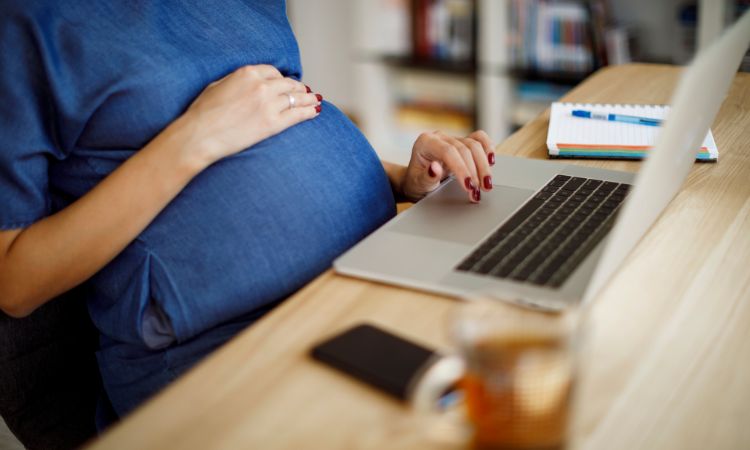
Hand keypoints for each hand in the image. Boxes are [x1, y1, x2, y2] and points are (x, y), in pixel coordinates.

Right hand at [176, 64, 321, 167]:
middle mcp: (261, 86)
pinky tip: (315, 111)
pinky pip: (297, 114)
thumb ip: (237, 81)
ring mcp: (269, 104)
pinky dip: (309, 112)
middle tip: (304, 91)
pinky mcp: (273, 123)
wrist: (200, 135)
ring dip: (308, 98)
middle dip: (297, 88)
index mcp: (247, 73)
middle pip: (288, 84)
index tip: (285, 83)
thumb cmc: (202, 113)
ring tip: (315, 100)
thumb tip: (247, 84)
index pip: (272, 72)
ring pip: (296, 98)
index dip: (281, 78)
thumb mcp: (217, 86)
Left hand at [401, 130, 495, 202]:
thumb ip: (426, 177)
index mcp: (426, 142)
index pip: (448, 151)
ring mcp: (453, 138)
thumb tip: (435, 168)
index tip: (469, 186)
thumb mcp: (417, 184)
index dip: (461, 168)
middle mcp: (440, 137)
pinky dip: (488, 148)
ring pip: (475, 144)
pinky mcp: (463, 143)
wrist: (417, 181)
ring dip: (483, 166)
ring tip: (486, 186)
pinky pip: (480, 139)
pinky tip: (491, 162)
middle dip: (475, 171)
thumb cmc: (415, 182)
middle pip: (465, 148)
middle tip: (478, 191)